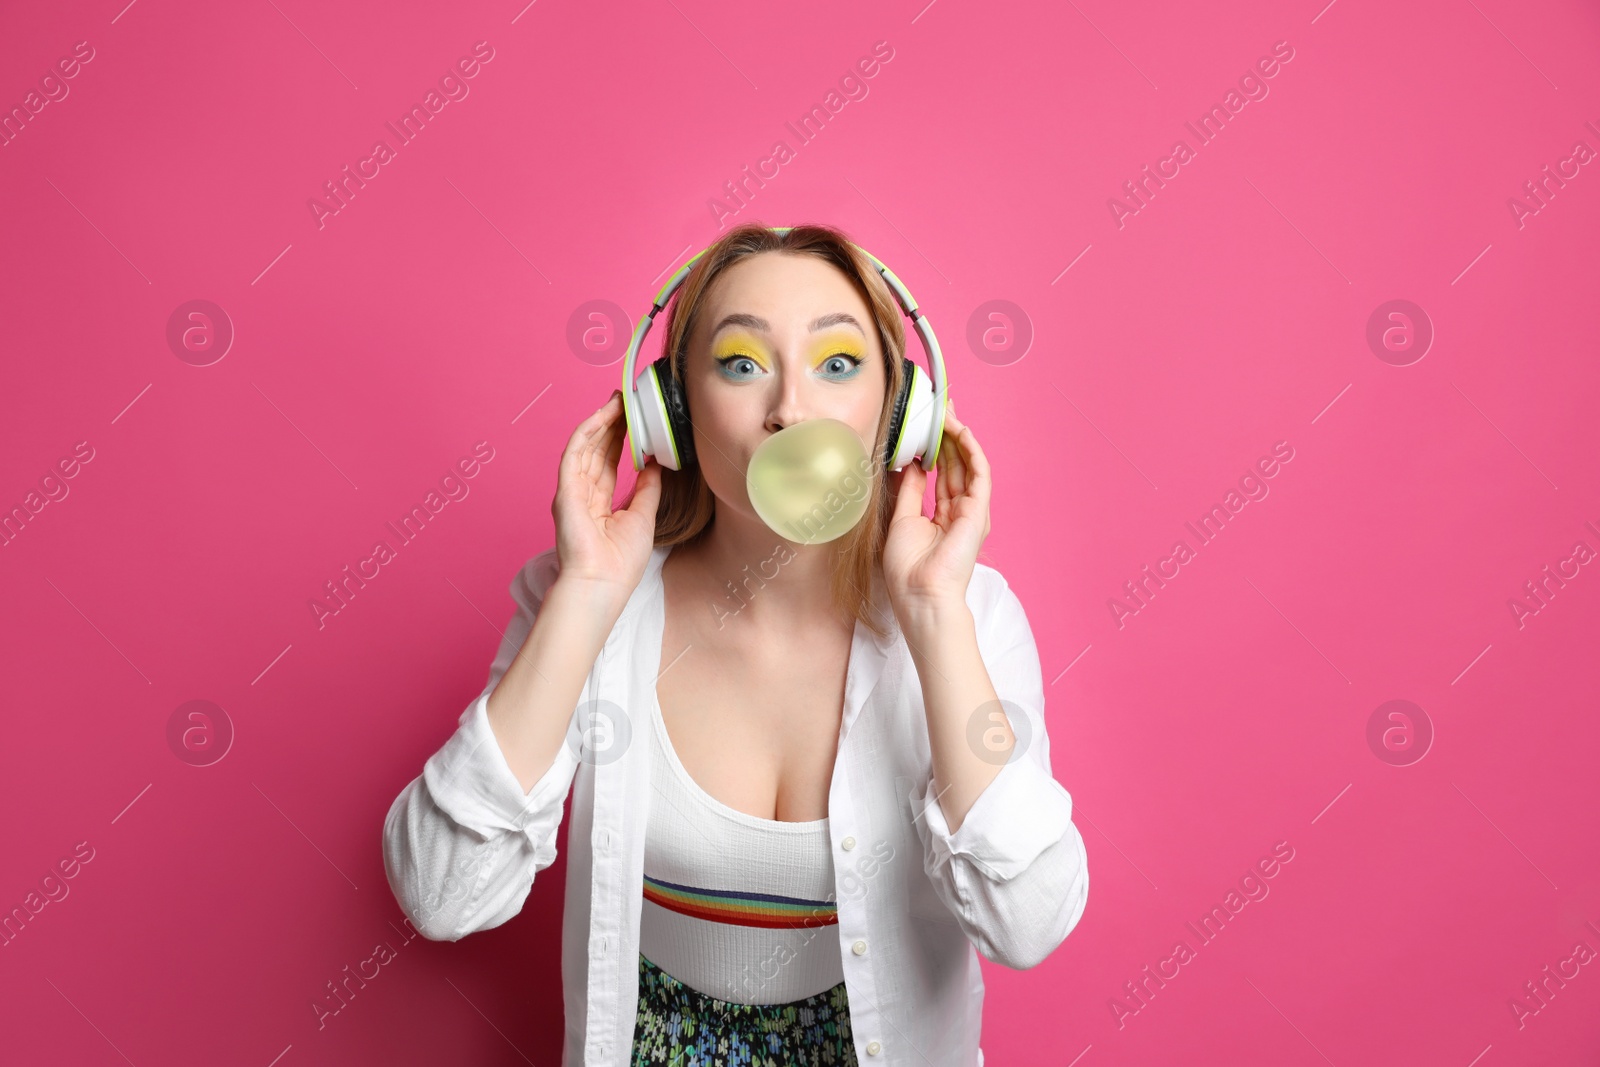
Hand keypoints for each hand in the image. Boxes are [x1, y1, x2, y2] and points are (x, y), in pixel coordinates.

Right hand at [551, 389, 662, 606]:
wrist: (603, 584)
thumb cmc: (621, 562)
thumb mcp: (643, 517)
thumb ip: (648, 488)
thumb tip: (656, 464)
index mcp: (598, 504)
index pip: (608, 462)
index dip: (619, 438)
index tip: (633, 418)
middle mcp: (582, 494)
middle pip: (596, 450)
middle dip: (611, 424)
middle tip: (626, 401)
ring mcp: (571, 491)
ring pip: (585, 446)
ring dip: (600, 422)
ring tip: (617, 401)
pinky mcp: (565, 490)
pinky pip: (574, 453)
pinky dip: (587, 432)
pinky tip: (601, 415)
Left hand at [882, 400, 990, 618]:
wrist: (920, 594)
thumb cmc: (908, 568)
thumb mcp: (902, 518)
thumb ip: (909, 489)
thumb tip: (911, 463)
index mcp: (943, 516)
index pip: (942, 473)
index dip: (936, 447)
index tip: (927, 425)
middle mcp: (960, 511)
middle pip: (957, 464)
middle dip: (949, 435)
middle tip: (940, 407)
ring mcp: (971, 511)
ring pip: (969, 464)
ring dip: (959, 436)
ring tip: (947, 412)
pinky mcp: (978, 511)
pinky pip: (979, 473)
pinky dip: (971, 450)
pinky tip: (960, 431)